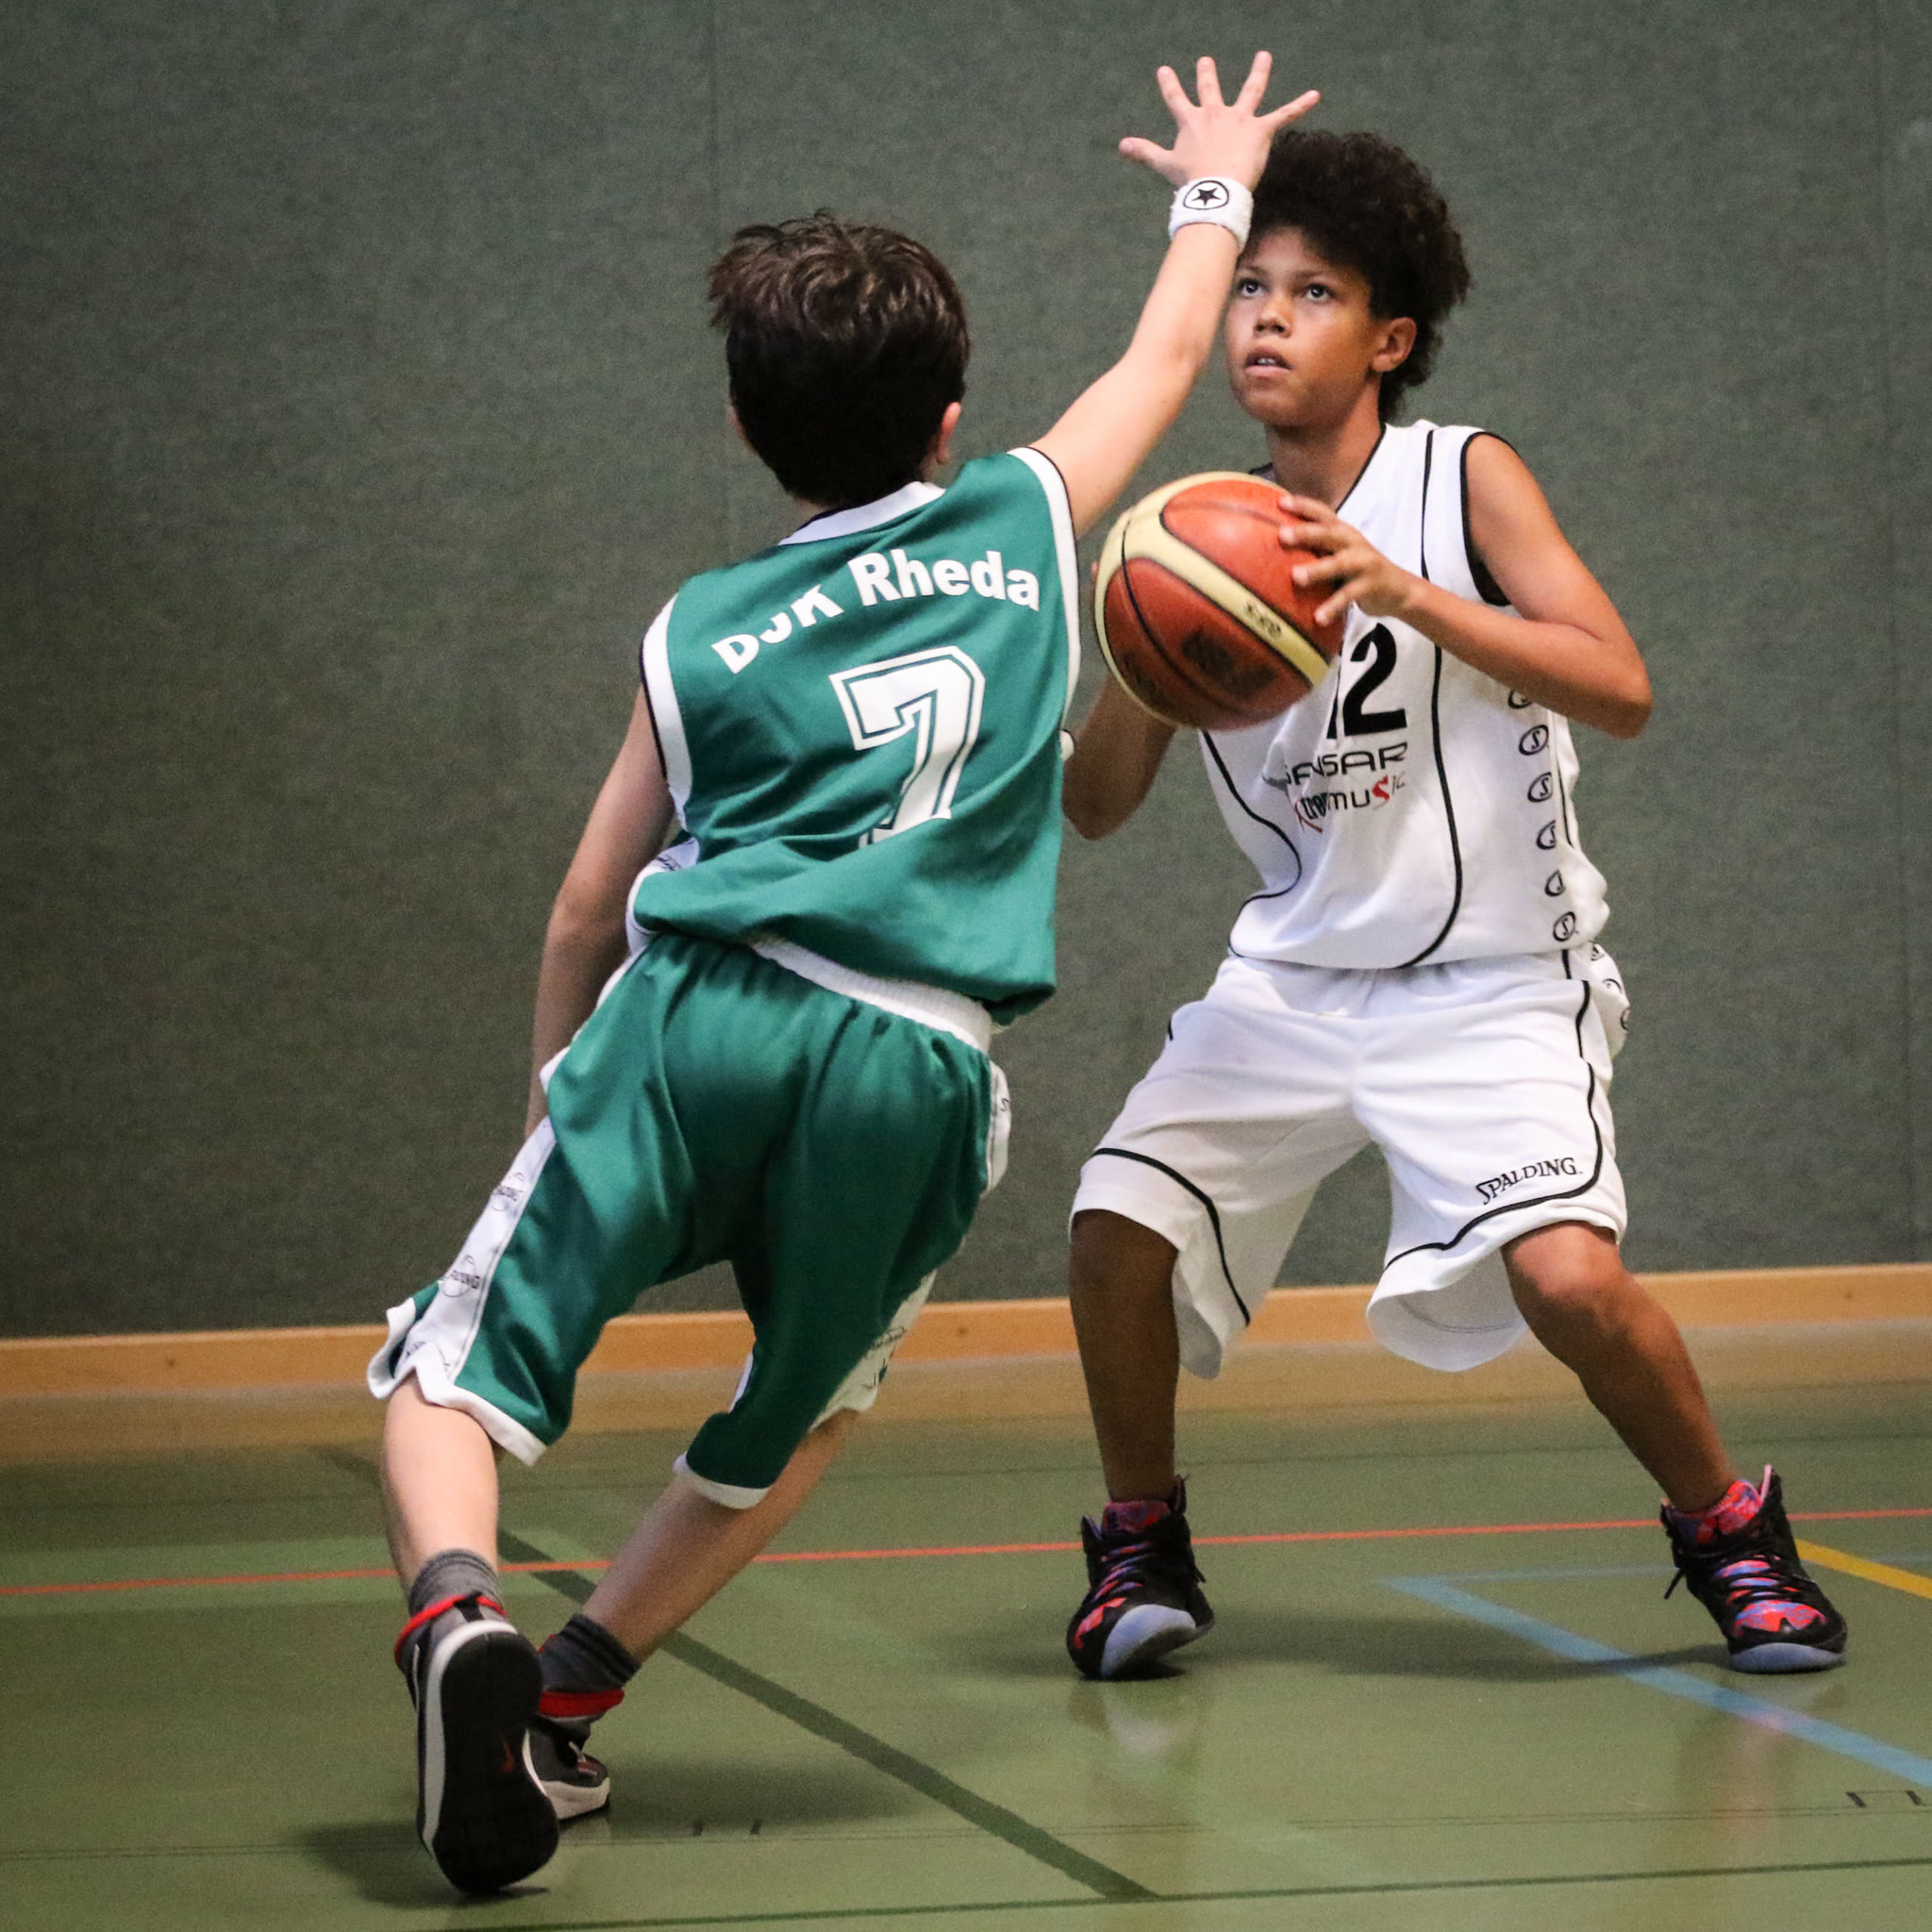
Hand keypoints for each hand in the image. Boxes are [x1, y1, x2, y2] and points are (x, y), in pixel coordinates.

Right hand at [1120, 53, 1318, 190]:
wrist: (1215, 189)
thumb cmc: (1190, 181)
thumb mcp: (1165, 165)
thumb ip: (1144, 152)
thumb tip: (1120, 145)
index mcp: (1192, 122)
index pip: (1176, 99)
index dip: (1170, 85)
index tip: (1165, 70)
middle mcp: (1215, 114)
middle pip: (1210, 89)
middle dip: (1207, 74)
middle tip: (1205, 61)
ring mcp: (1239, 119)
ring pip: (1251, 91)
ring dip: (1259, 72)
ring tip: (1264, 56)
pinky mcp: (1260, 130)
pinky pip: (1283, 115)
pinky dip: (1300, 105)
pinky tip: (1315, 95)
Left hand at [1278, 494, 1424, 627]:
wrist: (1399, 590)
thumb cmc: (1358, 571)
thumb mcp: (1340, 554)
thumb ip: (1317, 548)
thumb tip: (1273, 548)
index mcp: (1343, 533)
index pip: (1323, 513)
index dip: (1303, 506)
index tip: (1280, 501)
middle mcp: (1353, 543)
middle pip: (1329, 533)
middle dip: (1306, 532)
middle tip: (1282, 535)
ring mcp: (1364, 563)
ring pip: (1340, 564)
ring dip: (1318, 569)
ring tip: (1296, 577)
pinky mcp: (1371, 586)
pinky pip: (1349, 596)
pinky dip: (1333, 606)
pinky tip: (1318, 618)